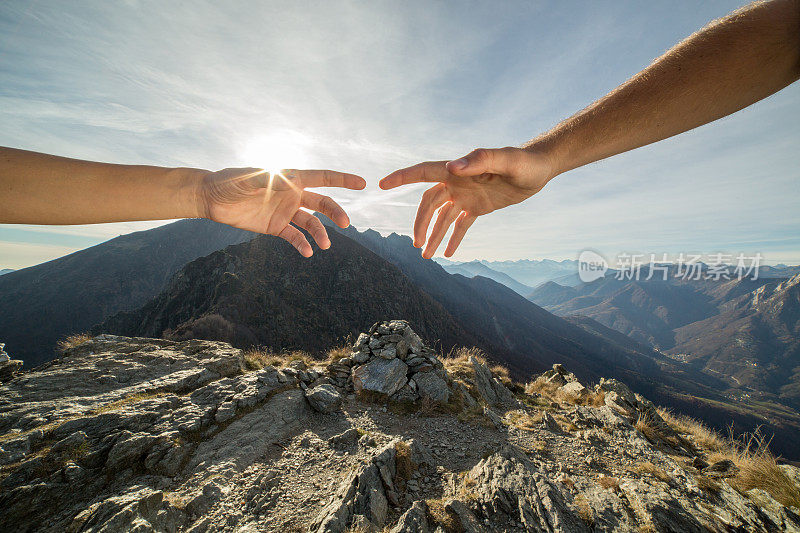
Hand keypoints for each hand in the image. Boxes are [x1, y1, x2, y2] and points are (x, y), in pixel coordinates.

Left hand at [198, 168, 365, 256]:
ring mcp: (285, 212)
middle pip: (322, 203)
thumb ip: (267, 179)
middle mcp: (292, 195)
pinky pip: (294, 236)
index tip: (362, 183)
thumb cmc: (229, 181)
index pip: (322, 178)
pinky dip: (302, 244)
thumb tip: (290, 180)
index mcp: (290, 178)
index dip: (342, 180)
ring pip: (311, 223)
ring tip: (324, 245)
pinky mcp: (276, 227)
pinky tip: (308, 252)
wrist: (212, 198)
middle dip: (335, 212)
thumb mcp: (247, 178)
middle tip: (345, 223)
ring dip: (320, 233)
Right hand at [379, 147, 553, 257]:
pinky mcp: (479, 207)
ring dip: (434, 235)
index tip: (381, 184)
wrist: (541, 168)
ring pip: (443, 218)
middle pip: (429, 204)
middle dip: (421, 224)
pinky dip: (453, 238)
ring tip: (427, 256)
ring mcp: (467, 195)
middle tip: (418, 245)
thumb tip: (452, 167)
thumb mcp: (505, 160)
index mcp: (458, 170)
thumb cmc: (524, 161)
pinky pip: (461, 225)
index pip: (423, 173)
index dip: (401, 178)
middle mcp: (458, 182)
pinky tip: (448, 254)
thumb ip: (480, 160)